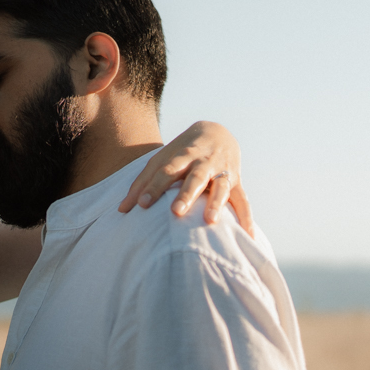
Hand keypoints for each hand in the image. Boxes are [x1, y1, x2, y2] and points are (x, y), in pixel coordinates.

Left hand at [117, 121, 254, 233]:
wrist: (217, 132)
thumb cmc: (181, 153)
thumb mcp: (161, 160)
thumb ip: (141, 184)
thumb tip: (122, 210)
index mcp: (182, 155)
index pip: (166, 171)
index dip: (154, 186)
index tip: (141, 204)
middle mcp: (203, 162)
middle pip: (195, 178)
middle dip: (186, 194)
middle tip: (176, 212)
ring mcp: (222, 171)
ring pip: (221, 187)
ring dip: (216, 203)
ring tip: (210, 221)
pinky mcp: (237, 181)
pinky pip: (244, 201)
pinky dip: (247, 218)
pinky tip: (248, 237)